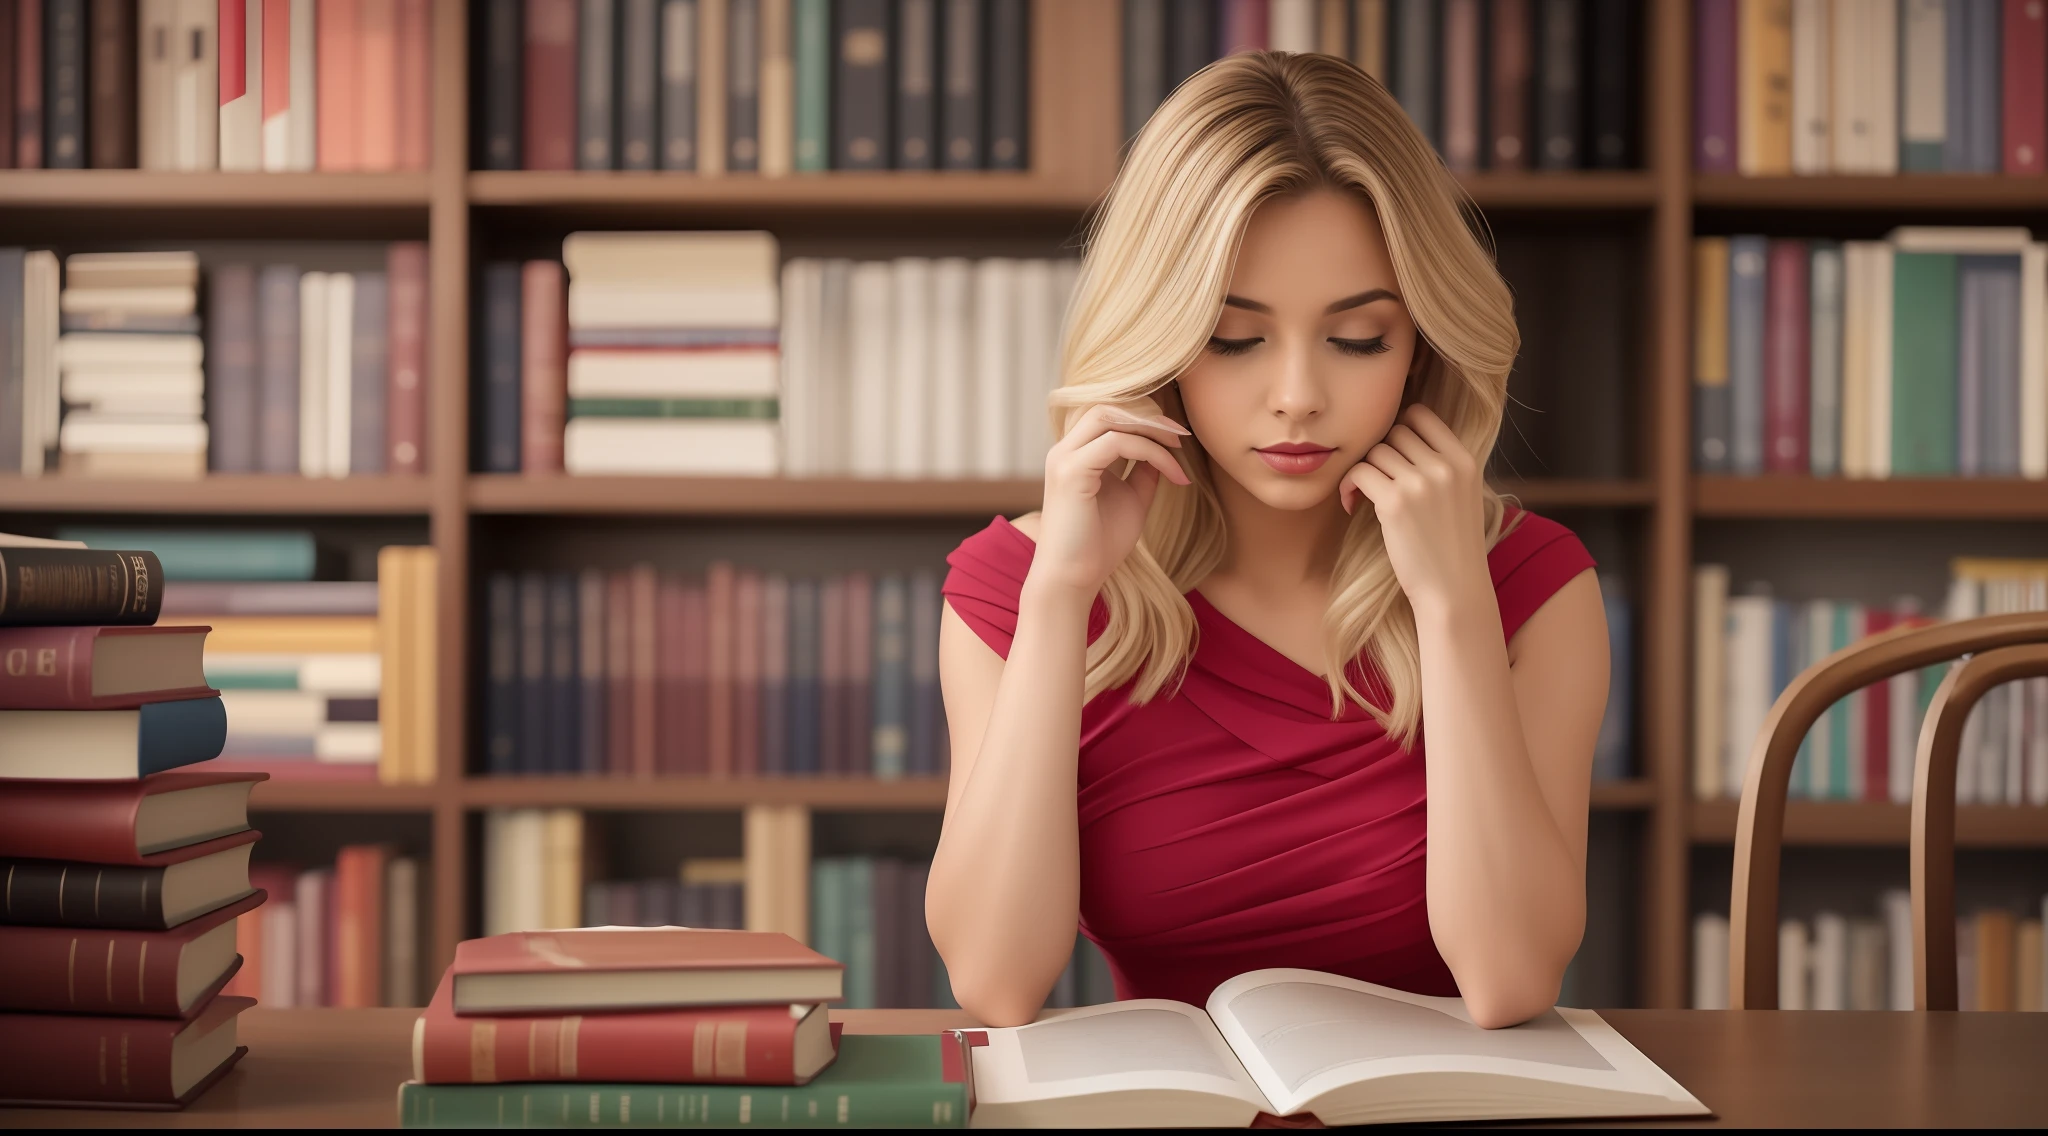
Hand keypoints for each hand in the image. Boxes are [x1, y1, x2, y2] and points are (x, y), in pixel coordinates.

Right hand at [1027, 400, 1191, 597]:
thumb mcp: (1132, 500)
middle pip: (1108, 405)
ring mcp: (1064, 458)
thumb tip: (1164, 449)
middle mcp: (1064, 450)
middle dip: (1149, 415)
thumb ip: (1144, 471)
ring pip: (1111, 416)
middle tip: (1182, 436)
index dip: (1146, 419)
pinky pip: (1118, 443)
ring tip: (1179, 449)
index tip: (1178, 440)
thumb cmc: (1098, 546)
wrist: (1073, 580)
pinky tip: (1173, 473)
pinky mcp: (1071, 472)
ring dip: (1151, 429)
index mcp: (1075, 455)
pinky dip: (1151, 452)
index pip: (1109, 414)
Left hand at [1338, 404, 1492, 618]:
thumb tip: (1400, 434)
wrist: (1454, 592)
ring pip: (1375, 451)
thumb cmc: (1452, 547)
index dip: (1399, 429)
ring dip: (1363, 470)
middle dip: (1381, 452)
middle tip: (1376, 479)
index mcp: (1465, 460)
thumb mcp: (1461, 496)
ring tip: (1363, 496)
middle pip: (1395, 431)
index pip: (1421, 415)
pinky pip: (1359, 472)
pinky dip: (1349, 486)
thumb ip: (1441, 465)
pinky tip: (1353, 506)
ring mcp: (1421, 483)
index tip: (1392, 456)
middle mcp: (1446, 466)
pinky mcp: (1395, 503)